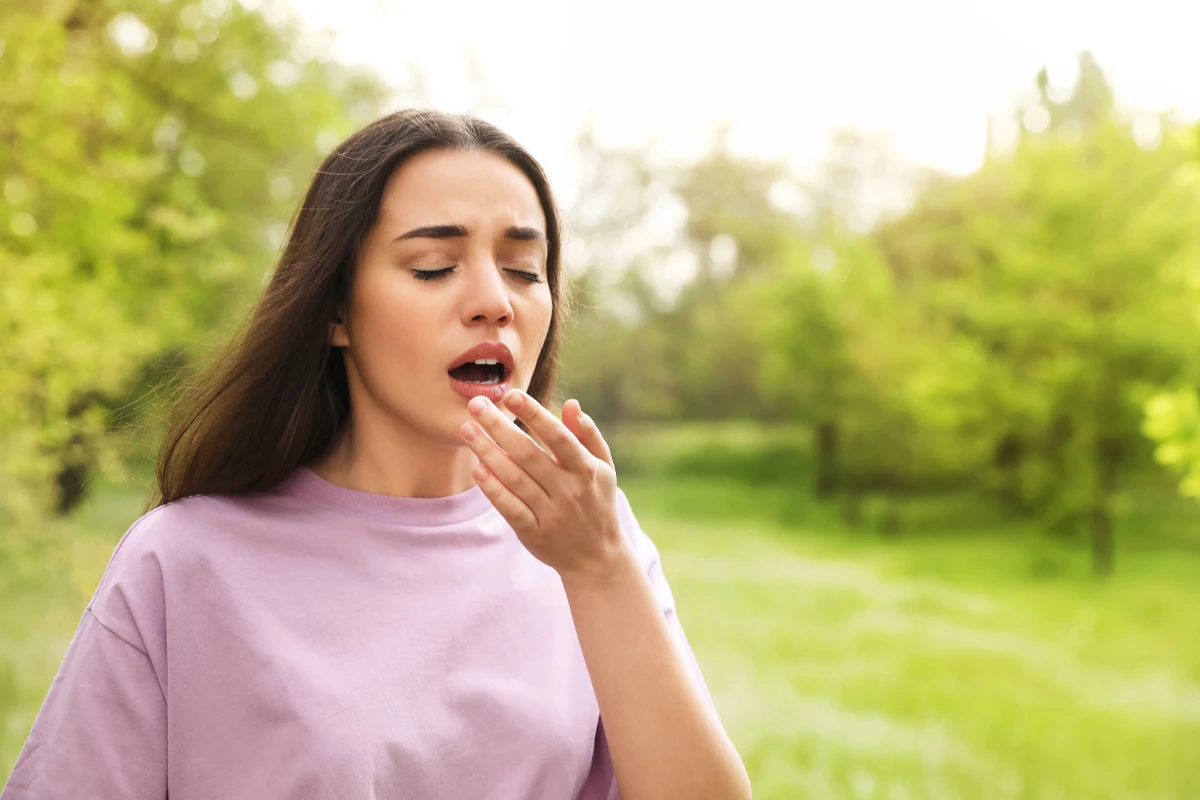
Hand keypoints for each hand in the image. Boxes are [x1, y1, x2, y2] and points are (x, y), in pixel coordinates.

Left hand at [459, 390, 629, 581]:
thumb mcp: (604, 468)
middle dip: (500, 427)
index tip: (510, 394)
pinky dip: (494, 490)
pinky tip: (477, 469)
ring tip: (467, 430)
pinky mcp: (535, 534)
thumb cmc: (597, 502)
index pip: (557, 436)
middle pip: (529, 454)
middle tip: (476, 405)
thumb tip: (570, 403)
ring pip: (515, 479)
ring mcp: (552, 514)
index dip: (534, 414)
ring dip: (488, 452)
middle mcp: (569, 490)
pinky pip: (511, 509)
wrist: (597, 557)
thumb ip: (588, 435)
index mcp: (587, 469)